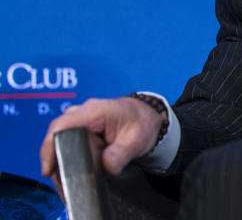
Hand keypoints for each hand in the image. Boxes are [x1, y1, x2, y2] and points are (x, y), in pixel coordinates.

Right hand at [39, 96, 163, 196]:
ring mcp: (78, 120)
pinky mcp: (78, 128)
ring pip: (60, 143)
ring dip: (68, 160)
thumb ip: (121, 153)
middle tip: (74, 177)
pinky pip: (67, 144)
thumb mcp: (137, 139)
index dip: (50, 148)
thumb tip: (107, 165)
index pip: (61, 126)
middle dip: (60, 160)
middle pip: (57, 138)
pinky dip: (72, 157)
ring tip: (87, 169)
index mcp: (95, 111)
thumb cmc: (142, 122)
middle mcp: (82, 113)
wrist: (146, 116)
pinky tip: (85, 165)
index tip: (49, 168)